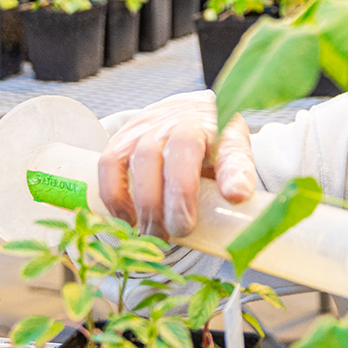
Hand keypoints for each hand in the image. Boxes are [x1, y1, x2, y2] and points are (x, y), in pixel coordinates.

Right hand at [98, 91, 256, 238]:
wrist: (184, 112)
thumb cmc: (211, 142)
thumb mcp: (233, 154)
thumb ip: (236, 174)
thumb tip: (238, 197)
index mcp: (219, 130)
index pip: (229, 148)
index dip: (232, 174)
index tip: (235, 198)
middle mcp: (184, 122)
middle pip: (181, 152)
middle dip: (179, 198)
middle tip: (181, 231)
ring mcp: (150, 126)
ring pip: (143, 159)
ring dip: (147, 203)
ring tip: (154, 234)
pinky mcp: (123, 137)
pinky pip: (110, 164)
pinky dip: (115, 195)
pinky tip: (127, 219)